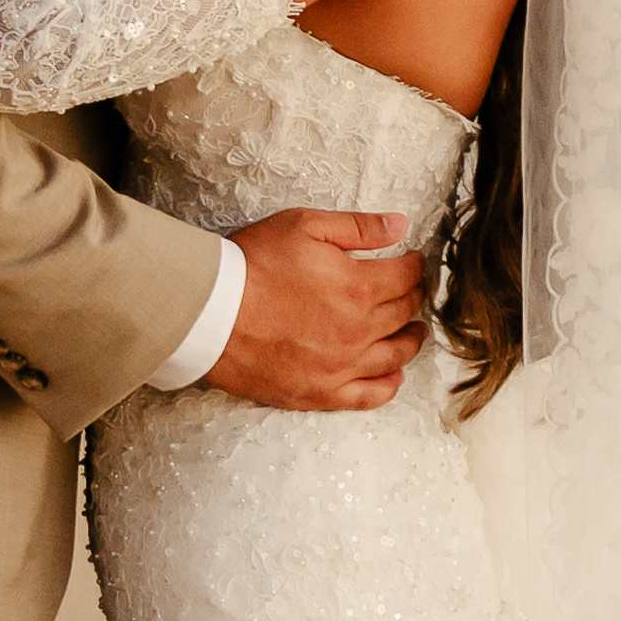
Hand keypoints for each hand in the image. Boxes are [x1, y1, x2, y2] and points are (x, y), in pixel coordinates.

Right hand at [215, 208, 428, 413]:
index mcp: (359, 287)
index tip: (412, 262)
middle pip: (404, 313)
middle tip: (412, 291)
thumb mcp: (304, 227)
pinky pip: (368, 395)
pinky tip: (393, 375)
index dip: (413, 265)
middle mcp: (358, 331)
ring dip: (410, 339)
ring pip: (395, 355)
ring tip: (413, 330)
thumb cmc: (252, 265)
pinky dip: (387, 385)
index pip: (406, 276)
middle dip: (413, 297)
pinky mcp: (319, 392)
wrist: (207, 314)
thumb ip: (358, 227)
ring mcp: (340, 366)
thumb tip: (400, 224)